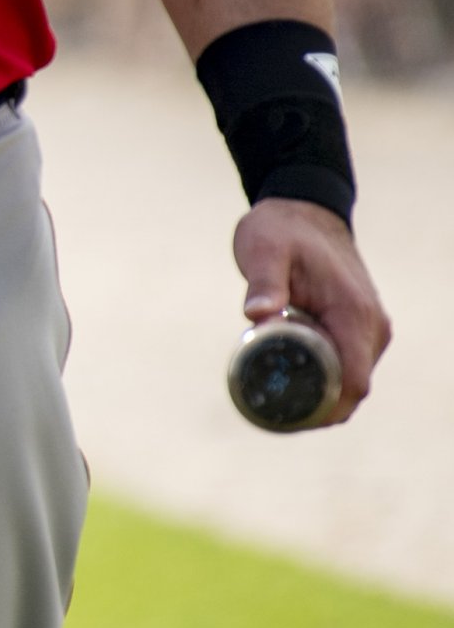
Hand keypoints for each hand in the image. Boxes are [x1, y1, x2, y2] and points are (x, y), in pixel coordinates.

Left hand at [235, 198, 389, 426]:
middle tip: (269, 412)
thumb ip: (263, 282)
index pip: (353, 380)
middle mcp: (370, 327)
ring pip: (350, 382)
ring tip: (272, 401)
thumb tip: (256, 314)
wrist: (304, 212)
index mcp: (353, 313)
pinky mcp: (358, 330)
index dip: (325, 407)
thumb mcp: (264, 250)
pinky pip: (346, 367)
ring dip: (318, 396)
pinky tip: (288, 385)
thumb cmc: (282, 230)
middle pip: (352, 390)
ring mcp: (368, 330)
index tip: (288, 415)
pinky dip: (322, 382)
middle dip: (316, 408)